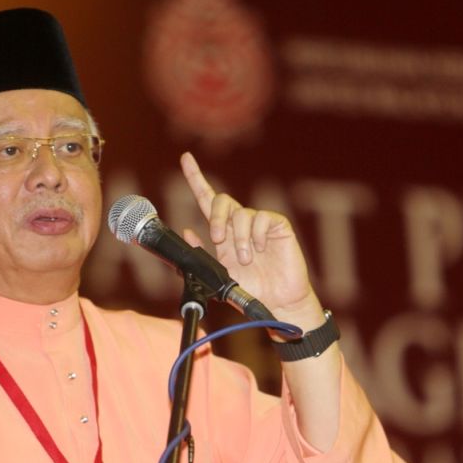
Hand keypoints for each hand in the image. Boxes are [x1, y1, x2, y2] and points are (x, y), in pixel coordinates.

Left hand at [179, 152, 320, 321]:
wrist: (274, 303)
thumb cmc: (248, 289)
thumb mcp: (218, 273)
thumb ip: (202, 253)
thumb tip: (187, 232)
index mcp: (223, 233)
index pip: (207, 199)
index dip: (196, 178)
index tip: (185, 158)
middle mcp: (239, 224)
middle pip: (222, 200)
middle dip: (216, 217)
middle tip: (218, 239)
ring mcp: (259, 224)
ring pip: (241, 213)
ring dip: (239, 238)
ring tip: (246, 259)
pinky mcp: (278, 226)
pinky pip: (262, 218)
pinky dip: (256, 235)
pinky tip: (261, 250)